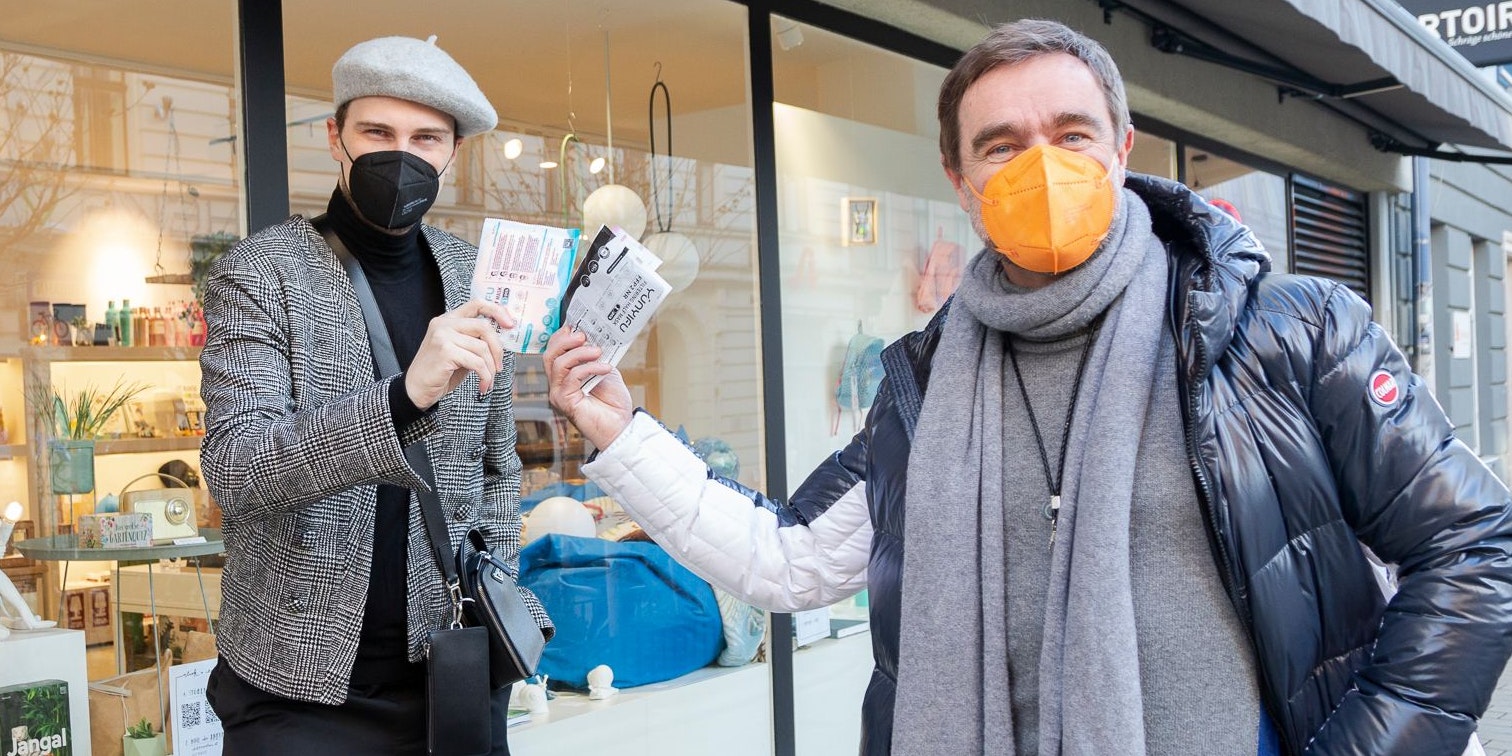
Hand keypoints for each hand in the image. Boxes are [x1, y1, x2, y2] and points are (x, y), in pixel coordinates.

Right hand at [405, 300, 514, 409]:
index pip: (476, 304)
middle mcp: (444, 324)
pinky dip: (485, 376)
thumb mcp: (460, 351)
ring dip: (491, 368)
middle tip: (499, 366)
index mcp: (448, 320)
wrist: (416, 389)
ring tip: (489, 380)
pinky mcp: (445, 351)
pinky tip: (483, 385)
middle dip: (498, 348)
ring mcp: (443, 336)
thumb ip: (475, 341)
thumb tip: (502, 341)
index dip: (497, 311)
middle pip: (484, 326)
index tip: (510, 324)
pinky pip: (476, 362)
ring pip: (482, 347)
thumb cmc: (440, 371)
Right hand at [544, 327, 633, 449]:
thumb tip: (593, 335)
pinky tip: (605, 368)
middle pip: (549, 355)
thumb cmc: (613, 402)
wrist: (620, 426)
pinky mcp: (564, 402)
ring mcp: (558, 393)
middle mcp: (558, 383)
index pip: (554, 350)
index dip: (563, 336)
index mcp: (565, 374)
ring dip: (580, 353)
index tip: (579, 326)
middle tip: (584, 335)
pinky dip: (589, 368)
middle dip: (565, 340)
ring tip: (598, 351)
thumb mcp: (605, 369)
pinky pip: (571, 377)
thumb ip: (595, 355)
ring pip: (558, 364)